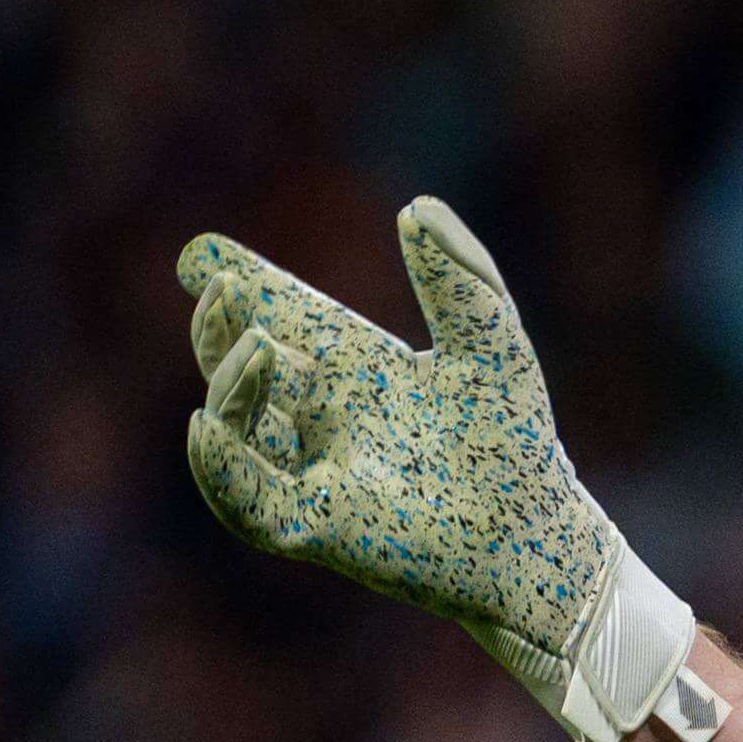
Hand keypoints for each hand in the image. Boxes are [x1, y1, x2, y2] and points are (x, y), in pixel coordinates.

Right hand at [178, 198, 723, 741]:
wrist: (544, 533)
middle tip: (218, 283)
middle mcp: (322, 421)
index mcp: (353, 371)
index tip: (199, 253)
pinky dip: (220, 467)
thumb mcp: (491, 342)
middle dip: (218, 325)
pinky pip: (247, 503)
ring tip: (258, 339)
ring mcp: (314, 474)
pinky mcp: (319, 529)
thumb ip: (460, 277)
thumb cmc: (515, 443)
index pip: (281, 317)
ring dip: (229, 382)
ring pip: (235, 428)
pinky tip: (207, 424)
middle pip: (239, 366)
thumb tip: (413, 208)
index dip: (241, 282)